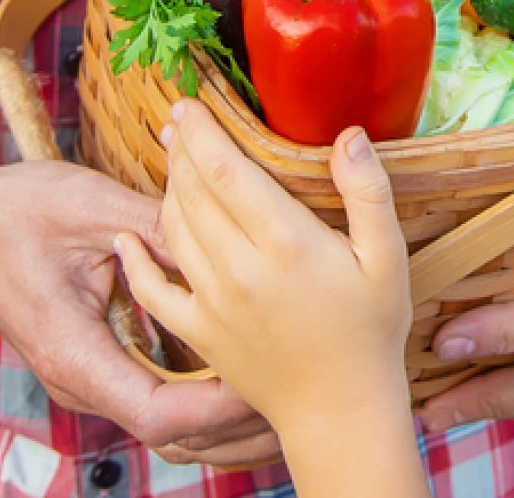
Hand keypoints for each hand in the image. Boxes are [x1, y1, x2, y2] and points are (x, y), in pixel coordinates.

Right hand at [0, 159, 277, 465]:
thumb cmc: (17, 209)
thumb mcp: (93, 208)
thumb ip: (159, 230)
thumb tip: (227, 242)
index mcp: (73, 353)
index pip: (159, 413)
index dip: (219, 408)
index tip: (269, 386)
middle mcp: (79, 379)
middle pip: (172, 434)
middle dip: (234, 428)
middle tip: (298, 405)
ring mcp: (86, 376)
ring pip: (167, 425)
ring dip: (223, 422)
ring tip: (285, 404)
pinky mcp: (95, 362)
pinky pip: (156, 397)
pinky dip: (200, 399)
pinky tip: (244, 380)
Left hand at [114, 103, 414, 440]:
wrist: (340, 410)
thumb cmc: (371, 331)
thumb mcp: (388, 258)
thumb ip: (368, 192)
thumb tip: (349, 135)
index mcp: (286, 243)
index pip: (226, 170)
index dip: (202, 131)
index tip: (190, 103)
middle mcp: (239, 268)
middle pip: (192, 191)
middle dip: (181, 149)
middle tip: (176, 119)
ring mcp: (212, 302)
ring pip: (172, 228)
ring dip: (166, 188)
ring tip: (171, 160)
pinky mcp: (198, 331)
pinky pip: (153, 289)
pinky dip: (135, 260)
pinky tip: (125, 238)